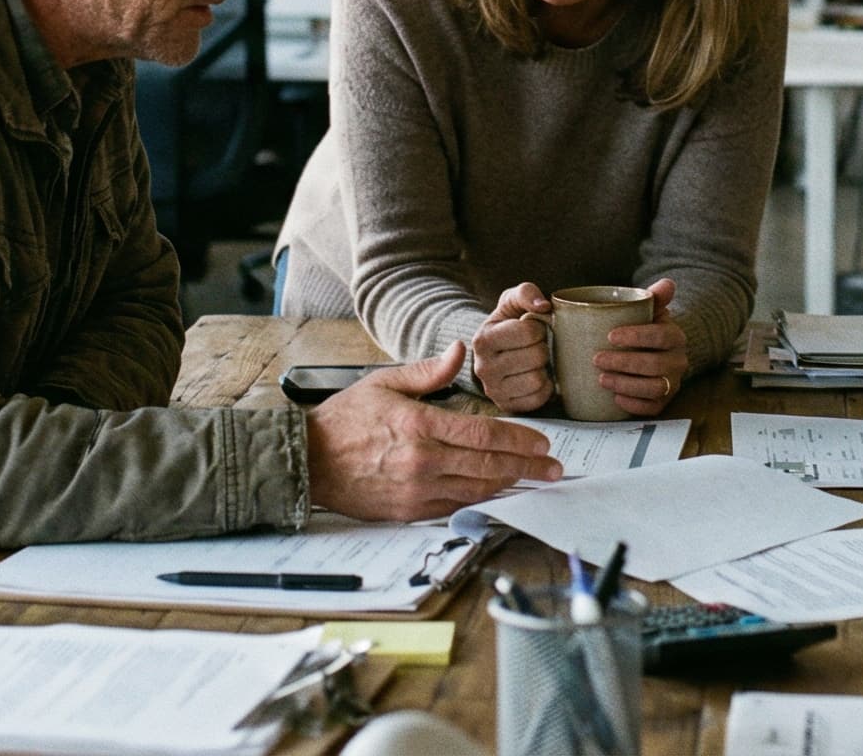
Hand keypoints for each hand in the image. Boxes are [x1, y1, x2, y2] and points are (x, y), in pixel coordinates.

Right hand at [306, 342, 562, 520]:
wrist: (308, 462)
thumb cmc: (345, 419)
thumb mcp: (385, 382)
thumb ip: (428, 371)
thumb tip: (460, 350)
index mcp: (420, 425)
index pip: (485, 435)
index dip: (520, 441)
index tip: (543, 443)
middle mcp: (422, 461)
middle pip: (489, 467)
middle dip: (527, 468)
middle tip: (554, 469)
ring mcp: (416, 490)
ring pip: (476, 490)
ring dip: (509, 485)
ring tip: (533, 480)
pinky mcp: (407, 511)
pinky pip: (454, 506)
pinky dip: (480, 500)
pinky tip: (496, 494)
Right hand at [471, 282, 555, 413]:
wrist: (496, 352)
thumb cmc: (508, 323)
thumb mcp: (511, 302)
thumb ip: (526, 293)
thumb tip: (544, 306)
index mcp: (483, 339)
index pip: (528, 332)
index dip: (539, 327)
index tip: (533, 328)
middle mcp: (483, 368)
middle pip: (536, 356)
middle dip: (543, 347)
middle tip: (537, 345)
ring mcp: (493, 391)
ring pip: (537, 379)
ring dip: (544, 368)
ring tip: (536, 361)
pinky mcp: (507, 406)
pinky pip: (539, 398)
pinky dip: (545, 387)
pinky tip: (537, 376)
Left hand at [593, 278, 688, 417]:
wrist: (655, 352)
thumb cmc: (644, 329)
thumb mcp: (649, 311)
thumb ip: (654, 297)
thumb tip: (667, 284)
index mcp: (675, 336)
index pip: (661, 336)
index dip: (637, 336)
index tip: (610, 336)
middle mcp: (679, 361)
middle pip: (655, 365)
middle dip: (624, 363)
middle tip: (597, 359)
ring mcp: (672, 383)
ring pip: (655, 388)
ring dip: (626, 384)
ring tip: (602, 378)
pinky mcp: (664, 401)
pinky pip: (654, 408)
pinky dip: (634, 404)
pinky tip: (615, 398)